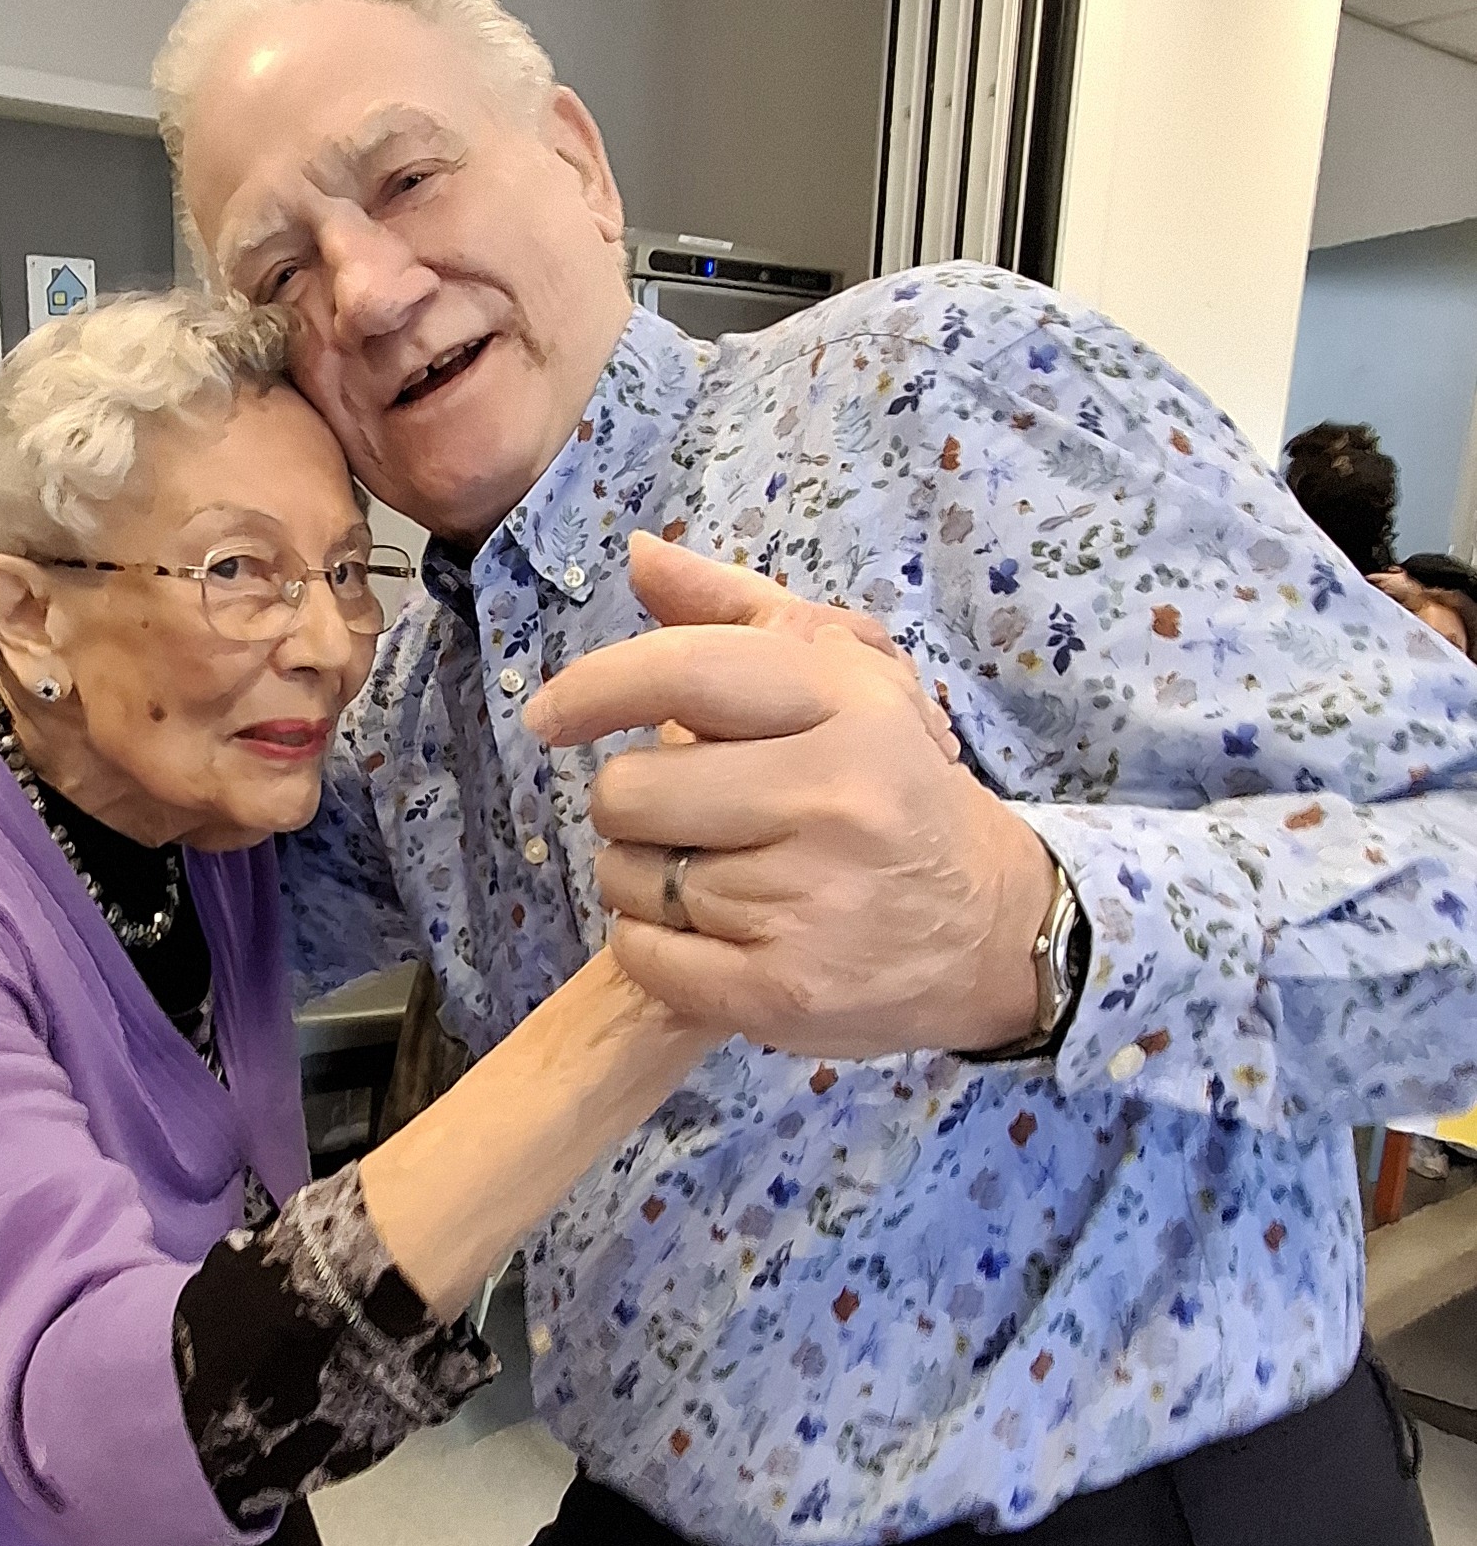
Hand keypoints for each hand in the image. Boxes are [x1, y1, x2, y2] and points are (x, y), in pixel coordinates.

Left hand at [526, 535, 1051, 1059]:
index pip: (682, 674)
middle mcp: (832, 798)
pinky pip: (645, 956)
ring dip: (644, 878)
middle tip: (689, 816)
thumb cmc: (895, 789)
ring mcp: (809, 901)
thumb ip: (738, 612)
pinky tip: (708, 934)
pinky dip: (652, 947)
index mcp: (848, 704)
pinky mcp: (785, 990)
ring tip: (714, 875)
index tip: (551, 717)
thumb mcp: (846, 680)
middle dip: (634, 805)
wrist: (994, 929)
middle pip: (631, 791)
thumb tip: (639, 554)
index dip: (593, 690)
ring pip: (629, 877)